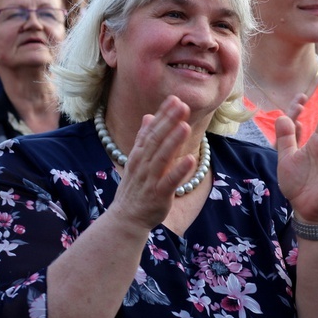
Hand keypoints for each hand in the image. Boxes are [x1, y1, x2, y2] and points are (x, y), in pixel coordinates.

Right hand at [108, 96, 196, 230]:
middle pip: (156, 140)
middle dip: (169, 122)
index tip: (175, 99)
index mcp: (139, 155)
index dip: (163, 115)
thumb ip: (144, 138)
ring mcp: (150, 180)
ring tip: (185, 125)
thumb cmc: (135, 187)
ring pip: (162, 158)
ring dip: (173, 141)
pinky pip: (169, 181)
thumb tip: (148, 116)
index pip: (151, 130)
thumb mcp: (136, 160)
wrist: (126, 218)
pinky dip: (179, 170)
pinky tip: (190, 159)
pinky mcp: (158, 195)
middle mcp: (143, 164)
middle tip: (182, 105)